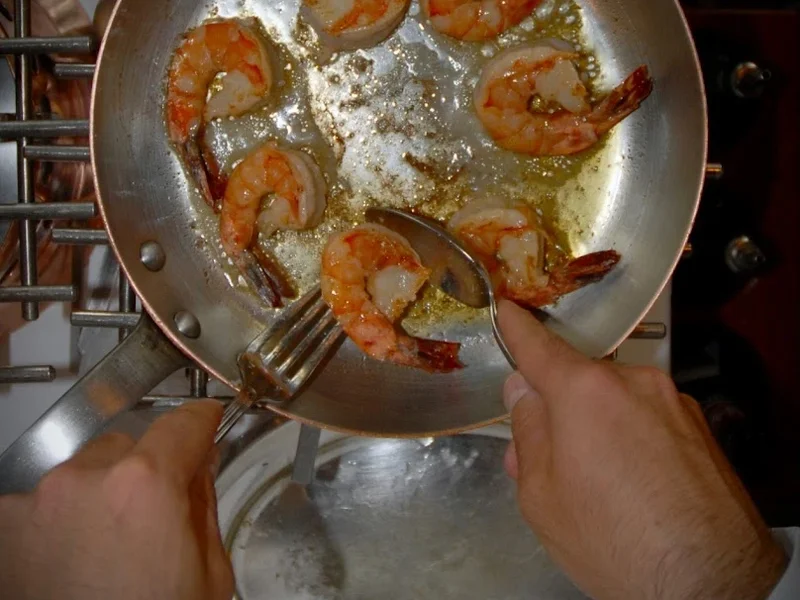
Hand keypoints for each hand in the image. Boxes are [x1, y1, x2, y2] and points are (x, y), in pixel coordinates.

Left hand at [0, 400, 232, 599]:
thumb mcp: (207, 573)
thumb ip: (202, 503)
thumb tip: (198, 466)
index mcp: (146, 487)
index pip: (182, 424)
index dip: (201, 421)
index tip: (205, 422)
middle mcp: (83, 480)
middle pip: (126, 447)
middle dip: (144, 471)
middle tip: (153, 516)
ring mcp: (35, 503)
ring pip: (82, 473)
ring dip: (98, 496)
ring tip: (105, 551)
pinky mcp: (4, 528)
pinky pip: (42, 504)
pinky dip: (59, 522)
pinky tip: (71, 562)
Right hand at [498, 300, 785, 599]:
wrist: (711, 582)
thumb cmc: (613, 540)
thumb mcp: (541, 495)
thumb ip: (528, 432)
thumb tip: (524, 393)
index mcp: (585, 391)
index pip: (539, 347)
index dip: (517, 328)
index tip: (506, 309)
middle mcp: (634, 382)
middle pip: (579, 381)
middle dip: (557, 407)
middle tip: (543, 454)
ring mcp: (673, 402)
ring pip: (614, 400)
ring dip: (595, 425)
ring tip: (592, 482)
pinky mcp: (700, 428)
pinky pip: (647, 418)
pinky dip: (629, 438)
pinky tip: (630, 485)